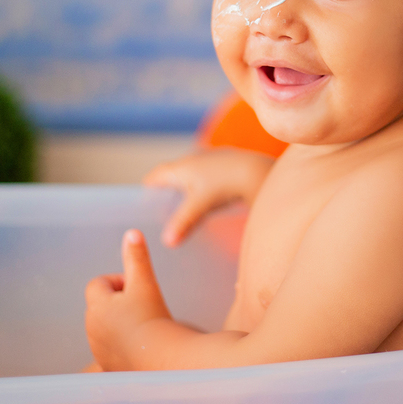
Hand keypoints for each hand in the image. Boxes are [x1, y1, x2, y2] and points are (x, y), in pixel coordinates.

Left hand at [85, 229, 171, 371]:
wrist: (161, 358)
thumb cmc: (152, 316)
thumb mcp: (145, 282)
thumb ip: (137, 257)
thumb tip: (132, 233)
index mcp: (98, 305)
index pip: (98, 284)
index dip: (117, 281)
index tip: (137, 288)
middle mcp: (92, 328)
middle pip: (101, 306)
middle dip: (118, 303)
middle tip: (144, 306)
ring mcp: (99, 349)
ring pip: (106, 327)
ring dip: (120, 323)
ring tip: (145, 326)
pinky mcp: (109, 366)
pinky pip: (111, 348)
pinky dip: (123, 344)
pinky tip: (142, 344)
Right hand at [143, 148, 273, 245]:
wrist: (258, 171)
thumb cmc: (225, 184)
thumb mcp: (200, 205)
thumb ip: (182, 223)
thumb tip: (167, 243)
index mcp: (182, 166)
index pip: (156, 176)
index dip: (148, 189)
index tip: (144, 205)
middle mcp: (194, 160)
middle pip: (172, 176)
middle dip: (167, 193)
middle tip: (163, 213)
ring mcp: (211, 162)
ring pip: (191, 177)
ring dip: (186, 192)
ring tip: (185, 211)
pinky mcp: (226, 167)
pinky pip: (207, 179)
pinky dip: (202, 191)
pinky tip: (209, 203)